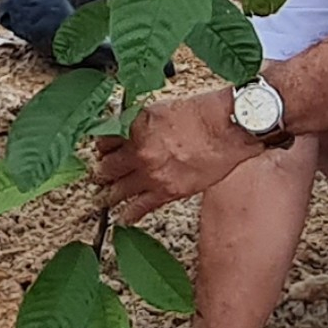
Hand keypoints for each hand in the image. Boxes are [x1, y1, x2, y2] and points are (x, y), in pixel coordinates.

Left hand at [94, 89, 247, 222]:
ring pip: (118, 190)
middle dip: (102, 172)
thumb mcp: (161, 109)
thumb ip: (140, 122)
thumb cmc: (202, 114)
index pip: (103, 141)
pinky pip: (140, 207)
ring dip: (109, 195)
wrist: (228, 127)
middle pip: (107, 167)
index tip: (103, 151)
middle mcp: (138, 151)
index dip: (102, 147)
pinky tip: (123, 218)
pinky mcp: (167, 191)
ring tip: (103, 198)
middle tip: (98, 176)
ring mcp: (151, 174)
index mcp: (135, 127)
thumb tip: (128, 131)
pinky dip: (128, 215)